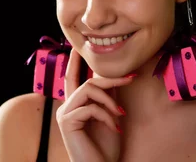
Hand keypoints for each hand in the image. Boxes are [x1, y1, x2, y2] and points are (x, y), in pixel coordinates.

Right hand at [56, 47, 134, 161]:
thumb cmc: (105, 148)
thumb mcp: (110, 115)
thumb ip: (107, 96)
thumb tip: (114, 74)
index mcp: (75, 105)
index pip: (72, 78)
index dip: (74, 62)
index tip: (77, 48)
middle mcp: (67, 107)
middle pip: (87, 81)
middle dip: (109, 78)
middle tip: (130, 77)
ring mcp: (65, 114)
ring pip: (88, 89)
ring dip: (109, 100)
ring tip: (120, 114)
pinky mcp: (67, 122)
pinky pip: (90, 107)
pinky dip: (106, 116)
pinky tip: (114, 127)